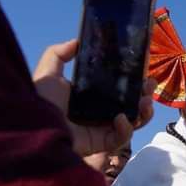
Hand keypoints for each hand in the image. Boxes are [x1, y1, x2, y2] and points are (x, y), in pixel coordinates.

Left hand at [32, 39, 155, 156]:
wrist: (36, 126)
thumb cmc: (40, 100)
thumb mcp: (48, 71)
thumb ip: (58, 53)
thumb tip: (77, 41)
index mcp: (89, 97)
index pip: (117, 88)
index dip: (131, 80)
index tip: (142, 71)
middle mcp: (98, 112)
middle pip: (130, 104)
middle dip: (144, 95)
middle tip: (149, 85)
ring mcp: (102, 129)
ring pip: (132, 122)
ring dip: (143, 111)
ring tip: (145, 101)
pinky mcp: (102, 144)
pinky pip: (122, 138)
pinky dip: (126, 128)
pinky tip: (121, 118)